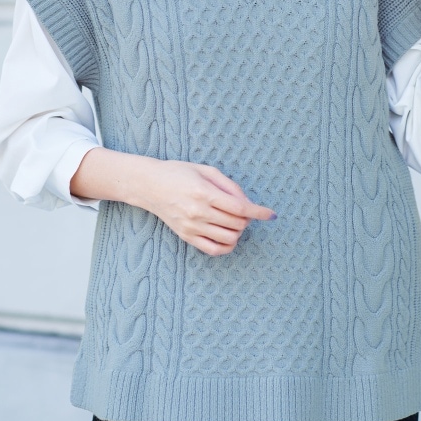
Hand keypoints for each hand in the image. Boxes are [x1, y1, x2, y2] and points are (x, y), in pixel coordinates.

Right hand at [138, 159, 275, 256]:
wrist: (149, 185)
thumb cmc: (179, 173)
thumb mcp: (206, 170)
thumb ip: (230, 186)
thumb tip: (247, 202)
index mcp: (204, 193)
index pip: (240, 208)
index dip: (259, 212)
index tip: (271, 214)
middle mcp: (198, 212)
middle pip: (237, 223)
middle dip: (247, 218)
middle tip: (244, 210)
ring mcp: (192, 227)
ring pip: (229, 238)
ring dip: (239, 231)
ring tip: (235, 221)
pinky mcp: (186, 236)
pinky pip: (214, 250)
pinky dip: (227, 246)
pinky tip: (229, 236)